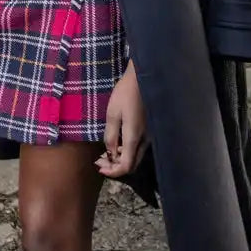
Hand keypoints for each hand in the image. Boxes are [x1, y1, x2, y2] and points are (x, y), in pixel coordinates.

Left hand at [96, 60, 147, 177]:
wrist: (142, 79)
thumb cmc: (125, 94)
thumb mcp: (112, 113)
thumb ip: (110, 136)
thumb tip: (110, 154)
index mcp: (134, 138)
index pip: (126, 165)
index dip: (113, 171)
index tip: (100, 168)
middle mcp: (145, 141)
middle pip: (132, 164)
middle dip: (116, 167)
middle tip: (100, 162)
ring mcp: (150, 136)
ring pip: (136, 157)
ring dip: (121, 159)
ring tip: (105, 153)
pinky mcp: (150, 131)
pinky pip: (138, 148)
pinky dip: (127, 151)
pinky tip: (117, 144)